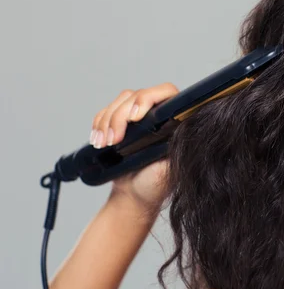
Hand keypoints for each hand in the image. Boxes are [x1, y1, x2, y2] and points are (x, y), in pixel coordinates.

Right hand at [90, 82, 178, 215]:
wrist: (135, 196)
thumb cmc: (155, 183)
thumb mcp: (169, 166)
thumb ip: (173, 144)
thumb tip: (180, 121)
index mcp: (175, 121)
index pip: (166, 93)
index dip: (147, 99)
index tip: (134, 118)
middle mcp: (159, 114)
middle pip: (136, 96)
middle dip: (119, 117)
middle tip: (113, 142)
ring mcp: (140, 116)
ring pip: (121, 101)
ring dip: (107, 122)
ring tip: (104, 145)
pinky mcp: (123, 121)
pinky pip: (107, 111)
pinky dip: (99, 123)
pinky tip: (98, 140)